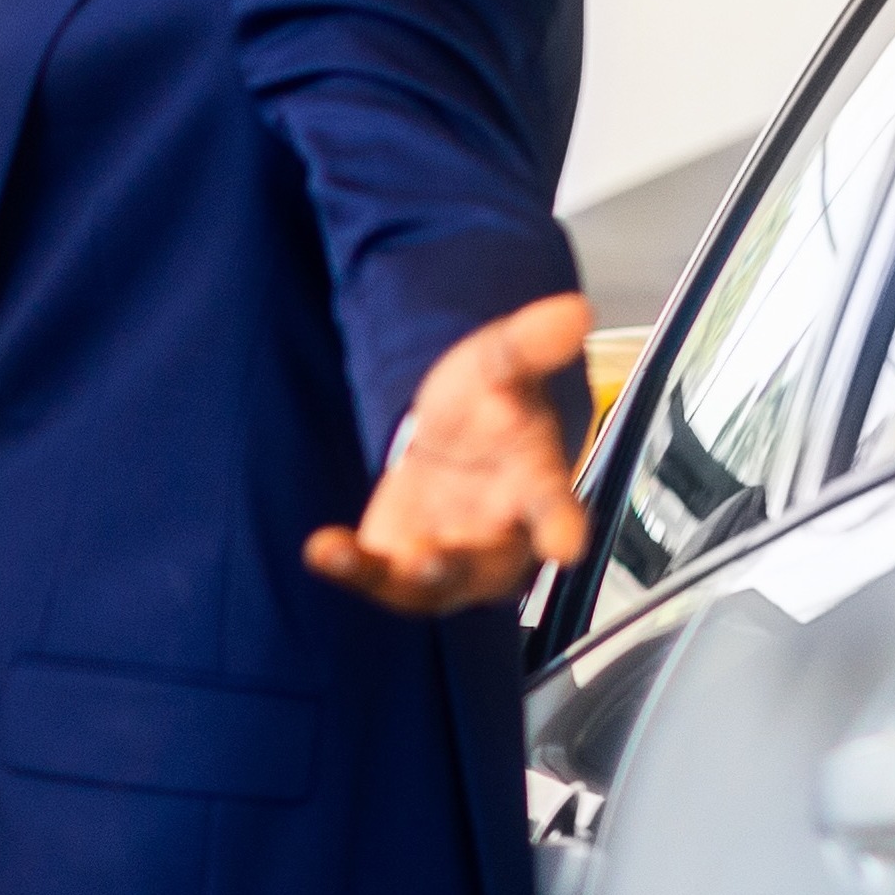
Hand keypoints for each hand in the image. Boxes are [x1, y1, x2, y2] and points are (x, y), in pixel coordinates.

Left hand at [305, 292, 593, 614]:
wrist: (446, 439)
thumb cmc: (487, 409)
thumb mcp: (497, 365)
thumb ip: (528, 345)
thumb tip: (573, 310)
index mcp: (534, 485)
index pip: (553, 506)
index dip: (560, 525)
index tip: (566, 545)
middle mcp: (499, 534)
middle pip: (488, 563)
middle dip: (459, 565)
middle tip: (432, 558)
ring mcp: (451, 558)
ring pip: (431, 584)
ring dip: (394, 576)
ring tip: (350, 557)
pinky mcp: (400, 568)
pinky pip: (377, 577)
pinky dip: (349, 566)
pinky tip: (321, 548)